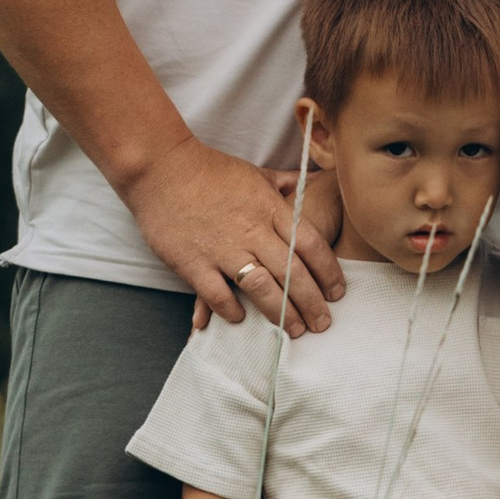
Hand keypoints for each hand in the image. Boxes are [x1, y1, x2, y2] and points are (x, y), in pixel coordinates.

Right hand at [190, 156, 344, 331]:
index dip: (329, 272)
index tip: (337, 292)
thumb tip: (314, 179)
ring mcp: (223, 248)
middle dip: (312, 302)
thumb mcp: (255, 172)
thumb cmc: (209, 169)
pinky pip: (218, 295)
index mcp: (270, 208)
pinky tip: (241, 320)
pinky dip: (232, 311)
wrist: (162, 167)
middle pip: (292, 272)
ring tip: (293, 331)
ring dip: (281, 313)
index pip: (310, 244)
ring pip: (262, 288)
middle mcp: (252, 230)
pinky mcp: (194, 263)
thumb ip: (285, 183)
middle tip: (323, 324)